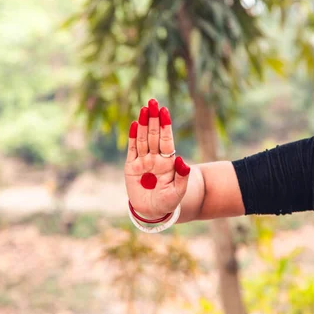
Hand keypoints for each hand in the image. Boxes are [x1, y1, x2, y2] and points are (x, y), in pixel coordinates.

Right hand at [124, 99, 190, 218]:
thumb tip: (182, 160)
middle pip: (154, 135)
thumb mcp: (178, 192)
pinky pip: (132, 149)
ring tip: (144, 109)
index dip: (165, 126)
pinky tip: (134, 124)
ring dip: (143, 124)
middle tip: (153, 101)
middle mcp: (155, 158)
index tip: (165, 111)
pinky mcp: (131, 167)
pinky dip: (132, 137)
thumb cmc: (168, 202)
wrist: (152, 212)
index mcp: (168, 162)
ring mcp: (143, 161)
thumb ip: (182, 177)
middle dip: (154, 118)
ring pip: (143, 139)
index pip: (166, 140)